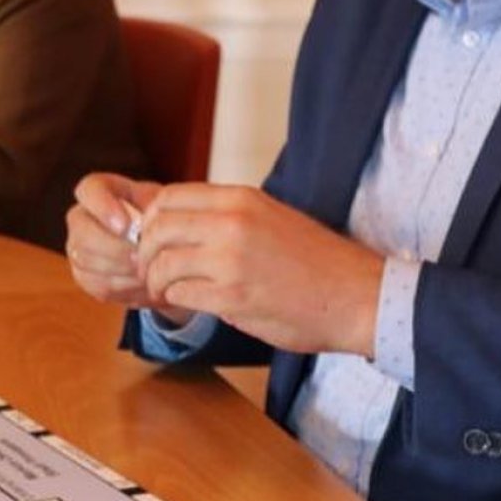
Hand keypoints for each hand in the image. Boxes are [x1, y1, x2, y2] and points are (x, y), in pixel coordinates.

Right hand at [65, 173, 191, 318]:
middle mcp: (81, 217)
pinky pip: (96, 283)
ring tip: (148, 272)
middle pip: (82, 231)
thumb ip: (155, 209)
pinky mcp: (84, 275)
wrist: (166, 252)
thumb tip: (143, 228)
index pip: (88, 189)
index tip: (126, 226)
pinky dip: (123, 287)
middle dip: (114, 248)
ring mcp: (78, 247)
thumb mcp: (165, 206)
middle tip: (141, 258)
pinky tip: (144, 285)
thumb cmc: (165, 220)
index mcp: (100, 190)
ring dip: (121, 270)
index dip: (102, 207)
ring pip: (87, 260)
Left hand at [136, 184, 383, 355]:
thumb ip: (227, 217)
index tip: (152, 239)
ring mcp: (230, 259)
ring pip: (162, 264)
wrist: (356, 296)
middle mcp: (231, 222)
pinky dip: (176, 300)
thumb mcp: (269, 218)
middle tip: (149, 270)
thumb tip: (181, 225)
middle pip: (157, 229)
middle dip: (144, 252)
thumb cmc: (315, 262)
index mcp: (240, 199)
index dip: (150, 220)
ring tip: (165, 291)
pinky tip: (186, 303)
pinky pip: (180, 294)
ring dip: (156, 281)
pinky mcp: (232, 297)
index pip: (168, 197)